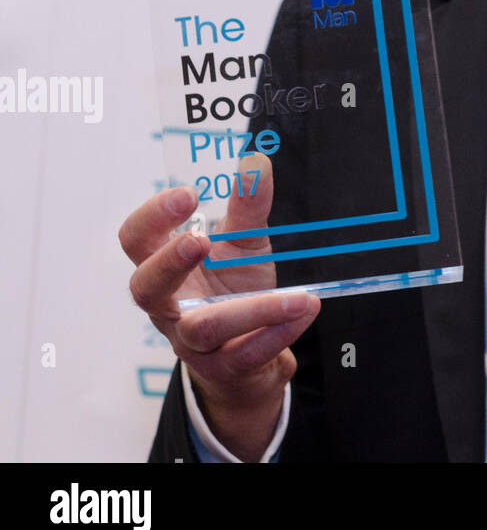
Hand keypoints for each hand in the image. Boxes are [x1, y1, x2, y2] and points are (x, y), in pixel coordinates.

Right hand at [119, 154, 320, 460]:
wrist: (251, 353)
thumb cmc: (234, 287)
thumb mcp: (244, 243)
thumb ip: (248, 206)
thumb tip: (256, 161)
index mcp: (166, 267)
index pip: (137, 241)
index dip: (152, 218)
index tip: (187, 194)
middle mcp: (170, 306)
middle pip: (146, 288)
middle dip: (169, 262)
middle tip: (200, 239)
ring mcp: (191, 342)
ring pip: (206, 328)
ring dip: (253, 308)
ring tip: (296, 295)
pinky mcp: (222, 368)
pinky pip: (246, 354)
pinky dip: (279, 331)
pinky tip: (305, 309)